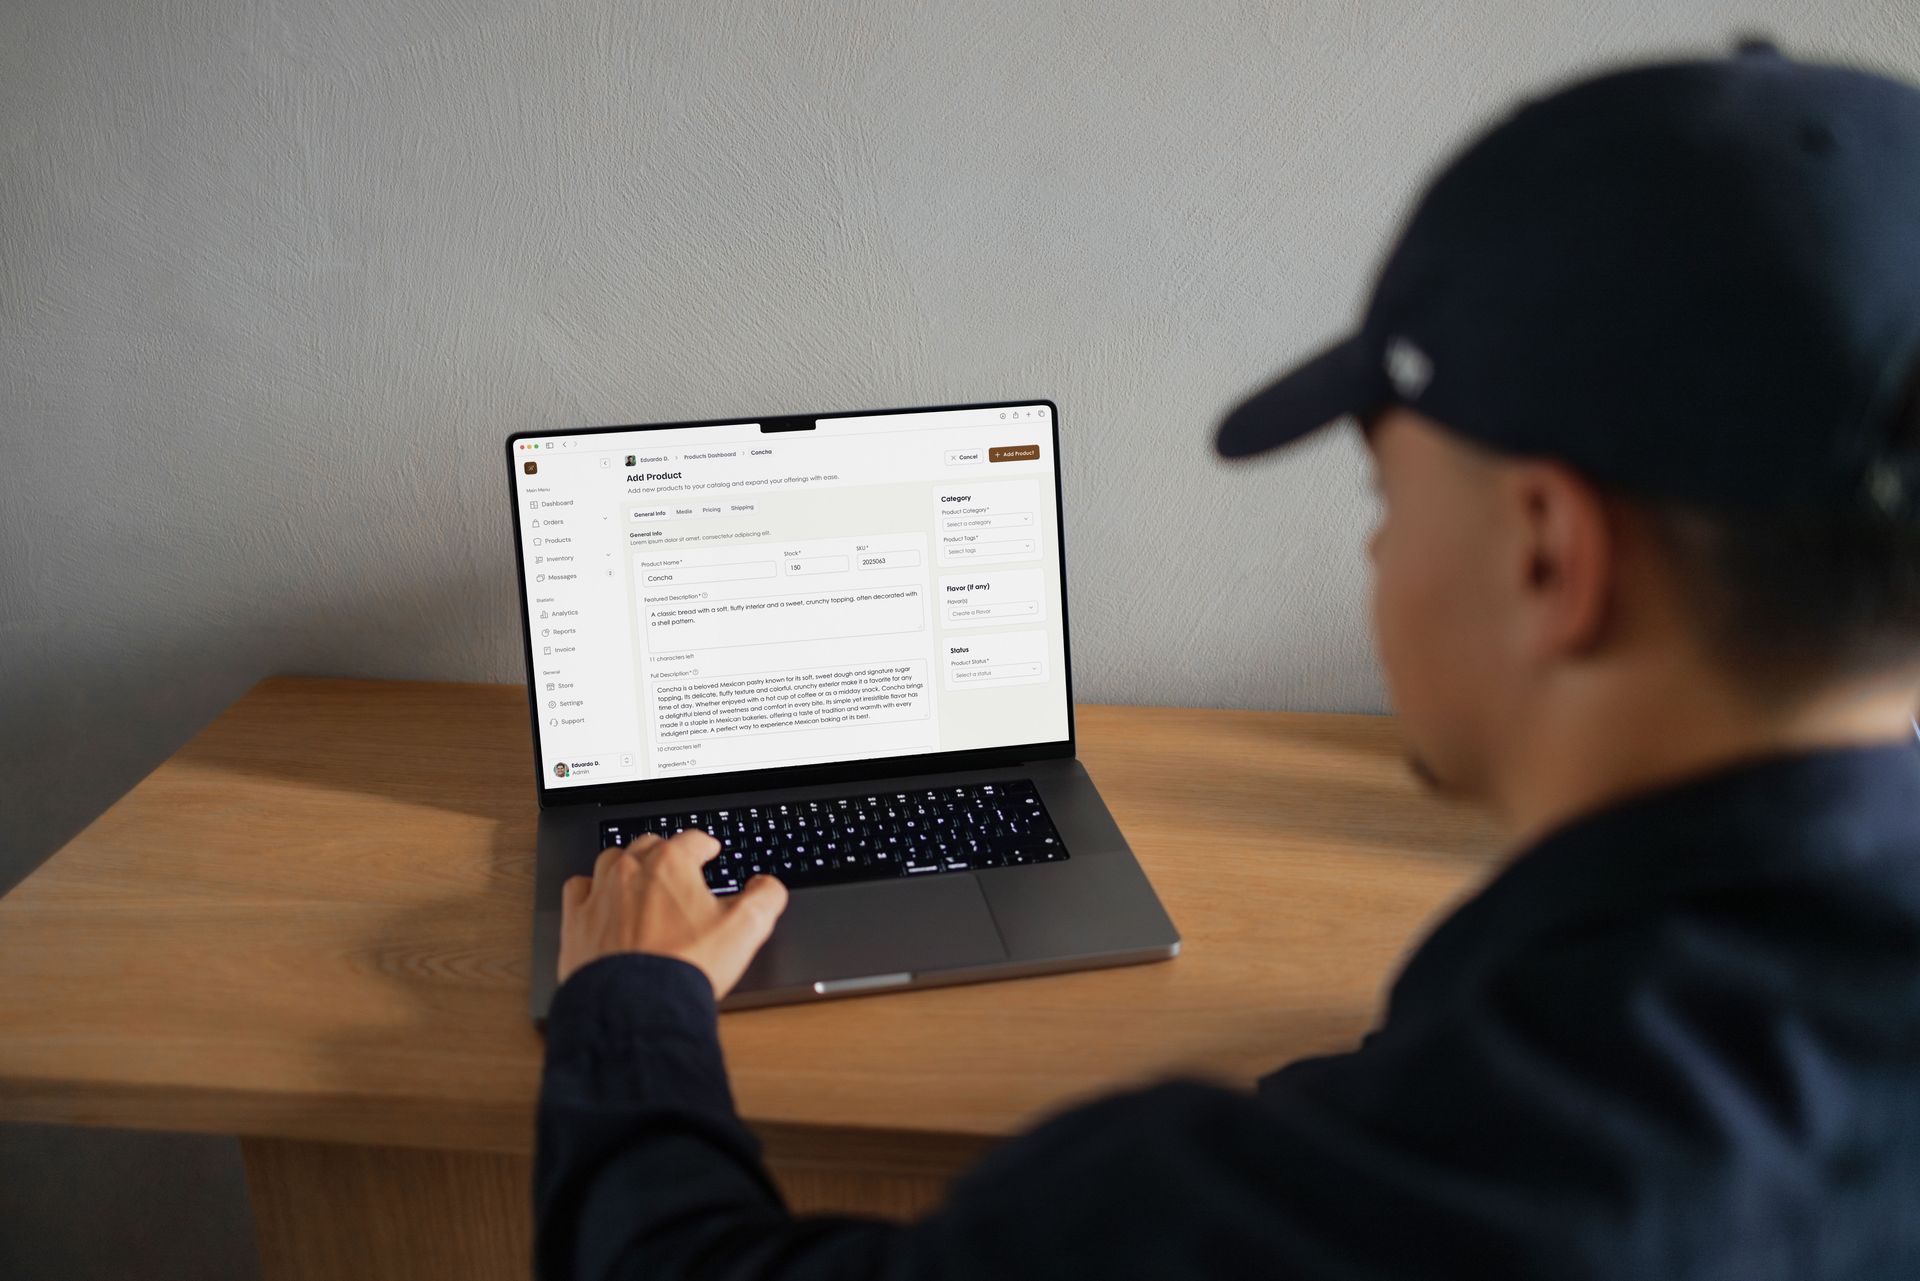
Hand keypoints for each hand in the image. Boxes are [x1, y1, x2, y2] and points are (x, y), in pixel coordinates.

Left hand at [558, 830, 789, 999]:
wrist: (636, 1005)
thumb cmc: (685, 965)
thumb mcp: (745, 929)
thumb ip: (764, 898)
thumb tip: (767, 886)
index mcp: (671, 865)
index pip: (692, 840)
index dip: (705, 845)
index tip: (709, 850)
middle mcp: (631, 870)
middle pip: (650, 844)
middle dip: (666, 851)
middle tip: (678, 866)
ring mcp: (600, 893)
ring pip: (612, 859)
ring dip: (628, 864)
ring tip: (639, 877)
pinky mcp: (577, 920)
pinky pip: (578, 887)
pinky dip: (591, 889)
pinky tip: (600, 899)